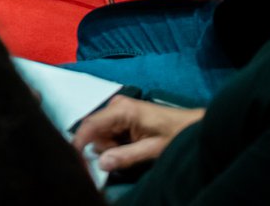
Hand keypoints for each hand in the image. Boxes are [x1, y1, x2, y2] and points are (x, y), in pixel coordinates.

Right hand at [73, 95, 203, 173]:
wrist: (193, 124)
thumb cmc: (176, 134)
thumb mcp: (153, 149)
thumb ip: (126, 156)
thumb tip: (101, 164)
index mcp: (122, 110)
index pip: (91, 125)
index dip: (80, 142)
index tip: (75, 158)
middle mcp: (116, 105)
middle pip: (96, 131)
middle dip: (106, 147)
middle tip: (128, 155)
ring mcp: (118, 108)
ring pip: (101, 133)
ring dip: (112, 146)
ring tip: (135, 149)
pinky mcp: (121, 114)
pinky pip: (109, 131)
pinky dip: (117, 142)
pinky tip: (133, 144)